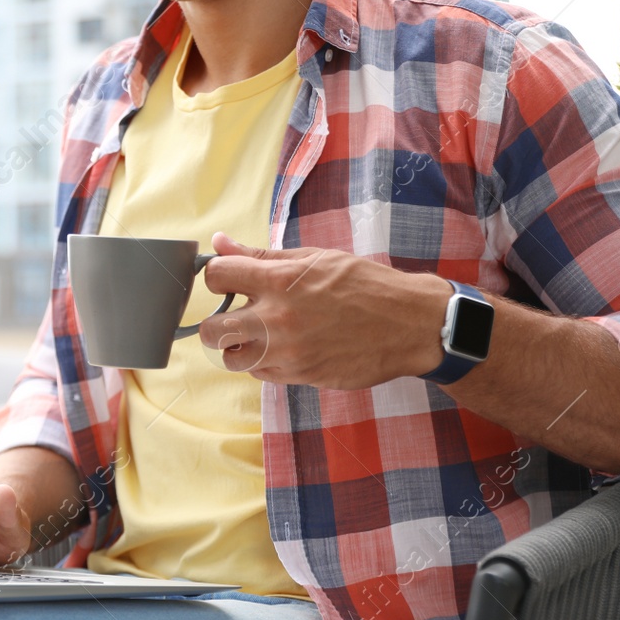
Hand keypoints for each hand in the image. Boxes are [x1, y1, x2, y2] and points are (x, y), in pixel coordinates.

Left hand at [198, 232, 449, 387]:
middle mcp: (277, 320)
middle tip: (237, 312)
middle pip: (211, 330)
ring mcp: (287, 354)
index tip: (227, 278)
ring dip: (238, 345)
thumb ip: (261, 255)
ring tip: (259, 333)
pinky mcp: (300, 377)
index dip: (217, 275)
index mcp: (279, 282)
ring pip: (232, 358)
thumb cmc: (363, 285)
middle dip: (217, 320)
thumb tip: (220, 242)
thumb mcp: (314, 258)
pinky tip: (283, 347)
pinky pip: (261, 374)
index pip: (216, 276)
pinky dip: (264, 361)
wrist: (408, 324)